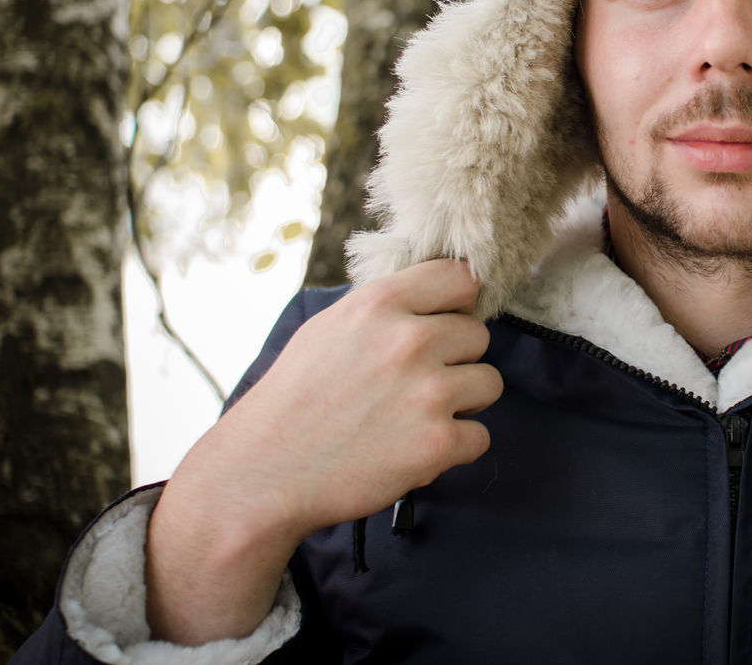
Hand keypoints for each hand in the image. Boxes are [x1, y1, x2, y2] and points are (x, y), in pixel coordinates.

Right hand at [148, 259, 502, 643]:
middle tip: (413, 384)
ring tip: (414, 417)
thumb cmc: (294, 399)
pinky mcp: (438, 443)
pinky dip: (454, 448)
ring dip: (461, 403)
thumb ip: (386, 308)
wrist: (263, 473)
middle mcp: (410, 341)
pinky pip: (479, 436)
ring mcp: (428, 393)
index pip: (461, 279)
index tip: (444, 323)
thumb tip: (438, 296)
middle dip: (455, 359)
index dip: (456, 304)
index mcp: (380, 304)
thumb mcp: (330, 327)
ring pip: (488, 383)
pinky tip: (413, 449)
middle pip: (478, 335)